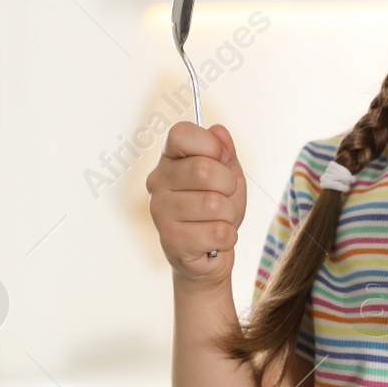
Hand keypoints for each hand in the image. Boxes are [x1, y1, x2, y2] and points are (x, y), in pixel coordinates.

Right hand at [147, 121, 246, 287]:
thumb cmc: (216, 211)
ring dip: (230, 216)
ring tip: (220, 221)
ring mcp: (160, 212)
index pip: (180, 134)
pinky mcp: (170, 241)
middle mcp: (157, 182)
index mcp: (169, 160)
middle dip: (228, 186)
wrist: (209, 255)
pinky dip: (228, 238)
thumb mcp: (227, 176)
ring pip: (213, 204)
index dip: (210, 145)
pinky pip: (217, 233)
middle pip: (203, 169)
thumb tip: (219, 131)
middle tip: (225, 198)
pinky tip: (214, 241)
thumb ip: (224, 152)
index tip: (219, 161)